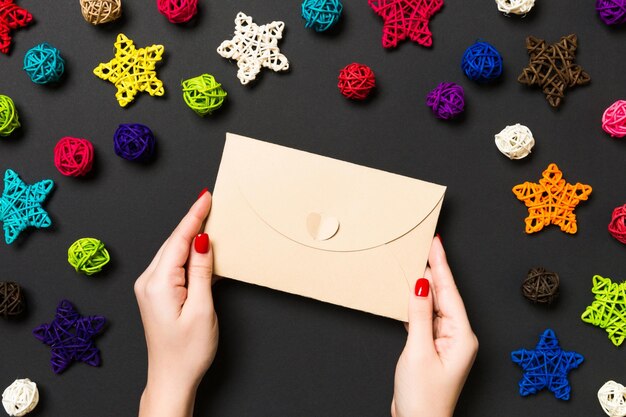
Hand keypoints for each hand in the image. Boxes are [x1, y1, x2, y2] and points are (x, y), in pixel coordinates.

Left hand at [135, 191, 216, 416]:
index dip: (194, 216)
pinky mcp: (154, 293)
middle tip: (210, 202)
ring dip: (189, 235)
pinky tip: (197, 246)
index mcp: (158, 284)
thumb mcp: (202, 309)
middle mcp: (148, 282)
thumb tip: (203, 241)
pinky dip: (185, 252)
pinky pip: (171, 264)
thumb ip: (202, 271)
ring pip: (171, 251)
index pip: (179, 240)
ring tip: (206, 218)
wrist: (171, 378)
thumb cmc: (187, 351)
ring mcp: (149, 287)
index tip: (205, 197)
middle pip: (173, 242)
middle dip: (192, 221)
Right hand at [391, 237, 477, 416]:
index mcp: (462, 336)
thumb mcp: (418, 351)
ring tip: (417, 262)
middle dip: (435, 270)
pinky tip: (412, 292)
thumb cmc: (423, 397)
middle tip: (425, 245)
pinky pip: (427, 318)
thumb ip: (419, 315)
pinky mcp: (433, 348)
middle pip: (445, 295)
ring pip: (435, 305)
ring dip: (426, 285)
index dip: (441, 266)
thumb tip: (420, 285)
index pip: (449, 292)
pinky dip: (418, 303)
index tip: (435, 244)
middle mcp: (458, 336)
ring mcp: (446, 342)